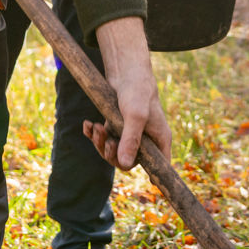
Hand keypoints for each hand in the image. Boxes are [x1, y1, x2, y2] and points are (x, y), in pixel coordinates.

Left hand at [83, 15, 172, 168]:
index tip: (140, 178)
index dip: (150, 175)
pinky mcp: (117, 126)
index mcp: (159, 140)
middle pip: (128, 161)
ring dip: (100, 142)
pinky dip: (94, 134)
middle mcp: (146, 139)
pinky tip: (88, 125)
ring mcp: (130, 134)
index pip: (157, 166)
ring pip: (113, 151)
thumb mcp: (135, 115)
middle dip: (112, 154)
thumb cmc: (137, 90)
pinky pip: (104, 139)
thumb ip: (131, 140)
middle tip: (105, 140)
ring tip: (96, 127)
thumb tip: (125, 163)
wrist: (126, 70)